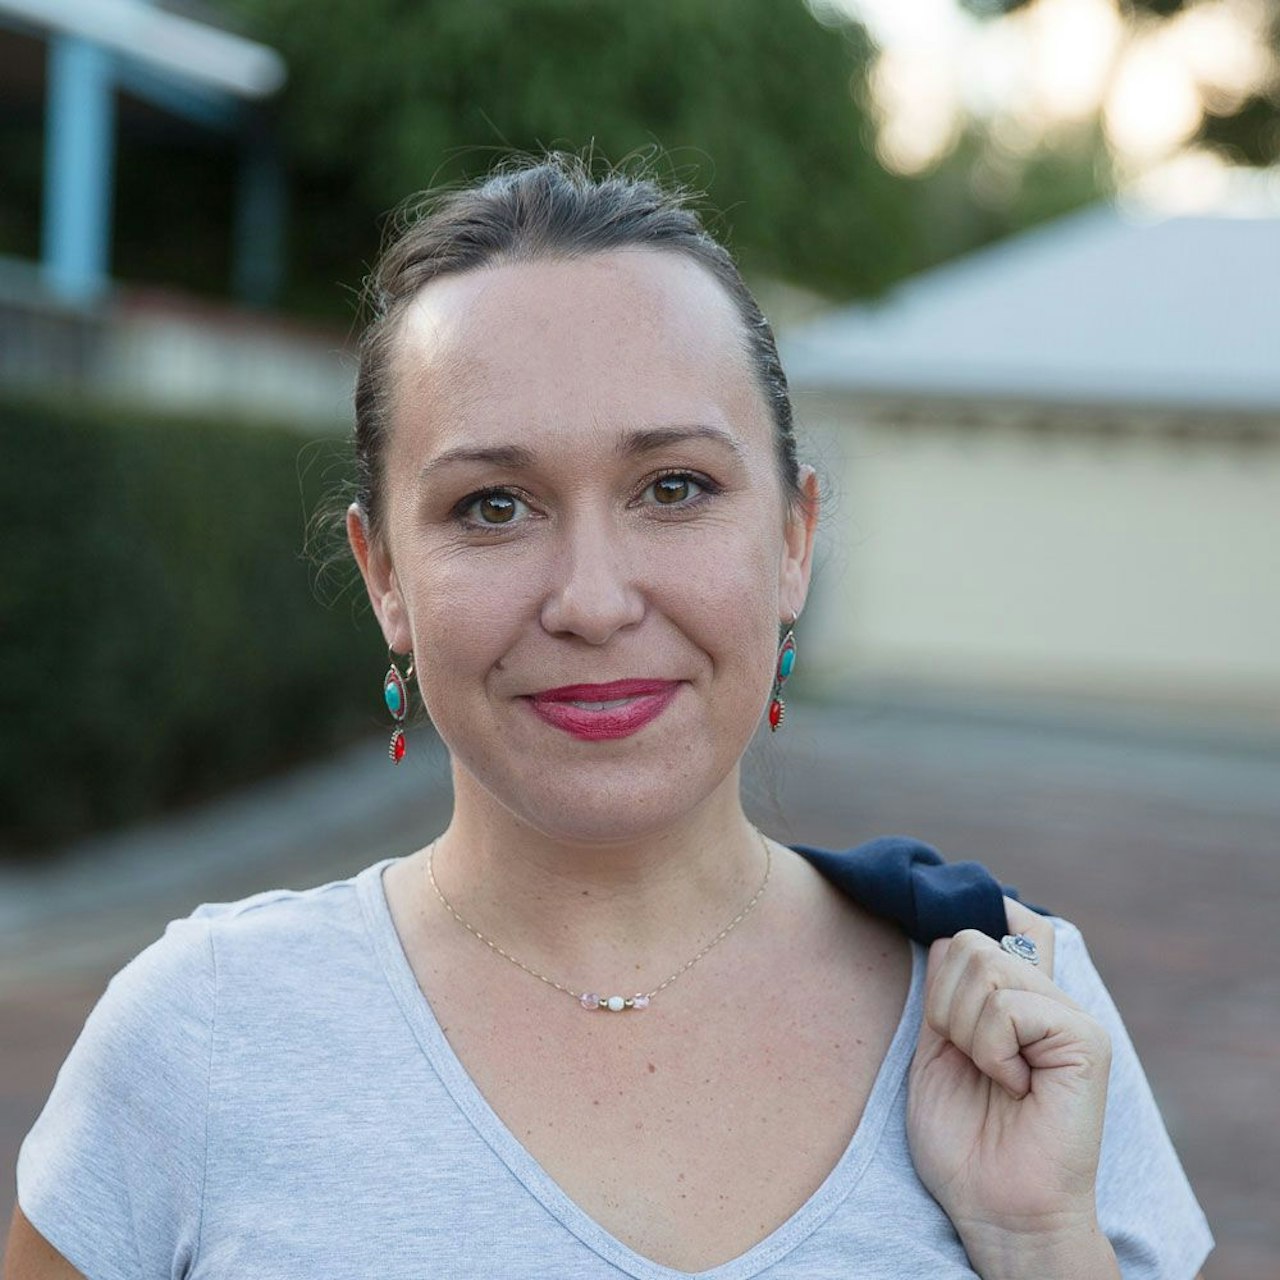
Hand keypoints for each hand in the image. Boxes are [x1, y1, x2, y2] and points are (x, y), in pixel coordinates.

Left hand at [906, 901, 1113, 1268]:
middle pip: (969, 939)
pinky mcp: (1086, 1038)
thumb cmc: (963, 1140)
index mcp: (1015, 996)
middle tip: (967, 1057)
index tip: (942, 960)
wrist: (995, 1209)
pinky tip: (1014, 1086)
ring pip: (985, 965)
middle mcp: (1047, 995)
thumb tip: (944, 929)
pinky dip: (992, 1048)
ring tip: (992, 1074)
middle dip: (944, 1002)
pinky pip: (1008, 1006)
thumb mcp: (937, 1047)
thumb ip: (946, 988)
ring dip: (965, 1029)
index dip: (968, 915)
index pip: (1001, 916)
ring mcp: (1070, 1013)